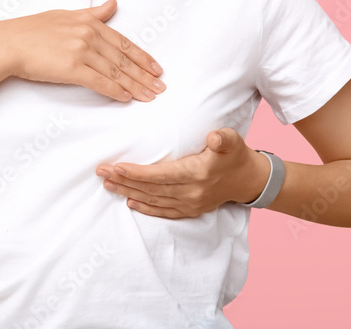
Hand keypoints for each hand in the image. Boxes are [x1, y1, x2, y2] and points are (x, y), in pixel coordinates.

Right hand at [0, 0, 165, 102]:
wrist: (8, 43)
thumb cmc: (31, 30)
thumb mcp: (64, 15)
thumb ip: (92, 14)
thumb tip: (112, 5)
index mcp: (88, 22)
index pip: (123, 42)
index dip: (142, 58)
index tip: (156, 69)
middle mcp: (88, 35)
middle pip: (123, 59)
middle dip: (144, 75)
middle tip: (160, 88)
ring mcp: (81, 51)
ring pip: (115, 72)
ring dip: (135, 86)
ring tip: (149, 96)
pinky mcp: (71, 68)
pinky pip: (99, 82)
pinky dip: (115, 91)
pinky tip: (126, 98)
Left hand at [94, 128, 269, 217]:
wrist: (248, 180)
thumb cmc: (235, 155)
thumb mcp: (233, 141)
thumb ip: (224, 138)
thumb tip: (214, 137)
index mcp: (198, 174)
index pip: (162, 175)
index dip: (138, 173)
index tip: (118, 167)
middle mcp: (192, 193)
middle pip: (152, 189)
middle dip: (124, 181)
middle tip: (101, 172)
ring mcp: (191, 204)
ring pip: (153, 200)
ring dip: (128, 193)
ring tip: (107, 184)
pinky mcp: (190, 210)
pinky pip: (163, 212)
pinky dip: (145, 208)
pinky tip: (129, 202)